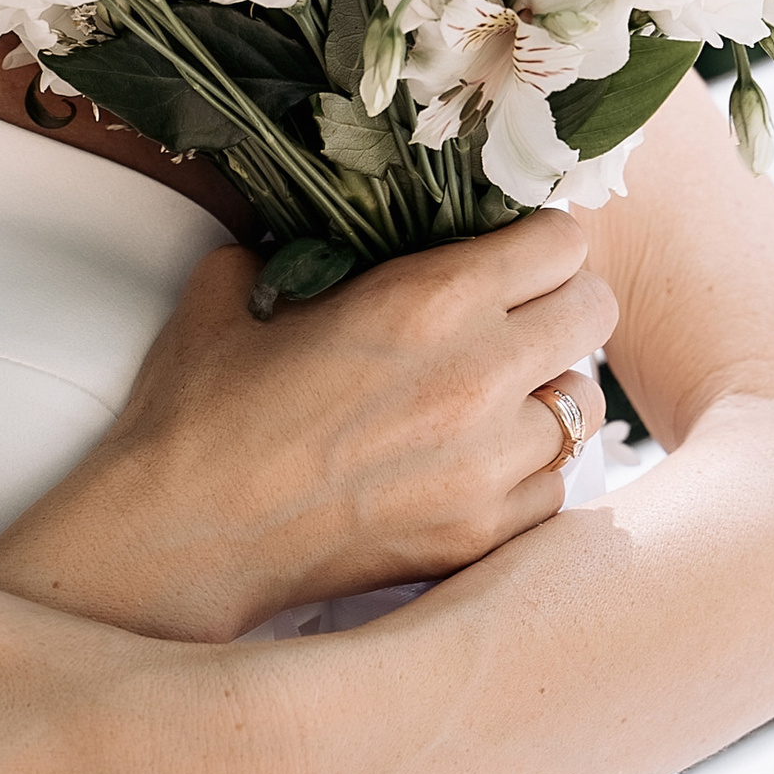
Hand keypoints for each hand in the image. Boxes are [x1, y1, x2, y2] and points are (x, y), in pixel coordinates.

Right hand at [0, 213, 615, 642]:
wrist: (179, 537)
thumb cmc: (199, 411)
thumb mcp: (239, 291)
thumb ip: (303, 250)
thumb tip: (320, 235)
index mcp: (429, 298)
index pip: (563, 239)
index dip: (538, 242)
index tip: (510, 255)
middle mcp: (477, 376)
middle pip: (595, 311)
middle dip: (560, 307)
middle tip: (515, 322)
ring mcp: (488, 465)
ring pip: (584, 406)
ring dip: (547, 394)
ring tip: (494, 400)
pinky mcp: (481, 535)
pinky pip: (556, 487)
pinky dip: (528, 472)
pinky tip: (472, 466)